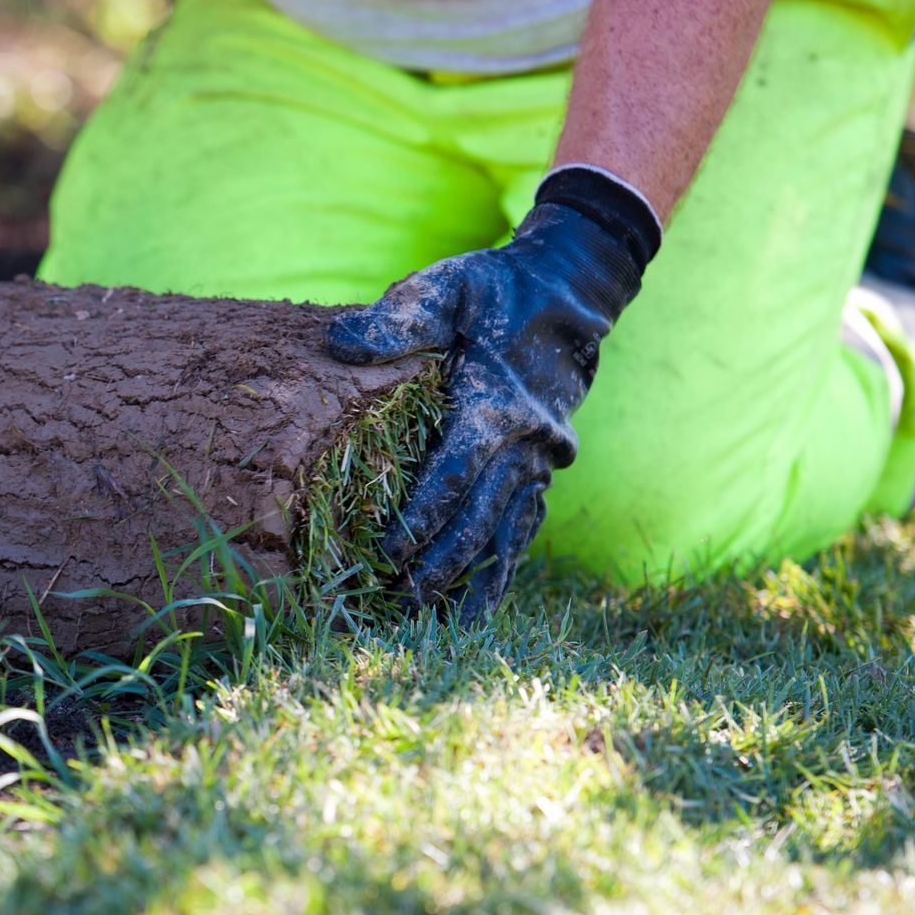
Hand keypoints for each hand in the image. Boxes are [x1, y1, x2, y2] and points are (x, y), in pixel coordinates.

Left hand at [325, 168, 659, 619]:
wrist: (573, 287)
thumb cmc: (496, 287)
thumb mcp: (446, 287)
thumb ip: (398, 319)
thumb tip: (341, 344)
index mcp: (497, 402)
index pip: (455, 474)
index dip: (420, 517)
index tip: (386, 553)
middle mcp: (526, 443)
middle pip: (481, 519)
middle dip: (442, 564)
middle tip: (400, 602)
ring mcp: (541, 460)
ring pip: (508, 534)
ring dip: (475, 580)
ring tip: (443, 628)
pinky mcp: (543, 468)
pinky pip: (521, 526)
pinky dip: (500, 566)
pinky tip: (477, 603)